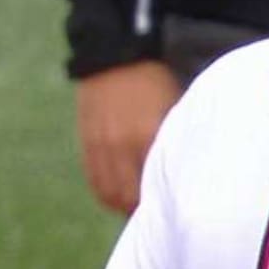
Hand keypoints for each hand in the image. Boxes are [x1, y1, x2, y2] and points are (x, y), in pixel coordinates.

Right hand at [76, 60, 182, 212]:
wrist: (116, 56)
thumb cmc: (155, 83)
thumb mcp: (172, 109)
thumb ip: (173, 142)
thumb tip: (181, 174)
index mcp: (148, 136)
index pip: (154, 186)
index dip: (164, 203)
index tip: (174, 209)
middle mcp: (120, 145)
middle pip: (129, 198)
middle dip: (142, 209)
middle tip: (157, 212)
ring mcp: (100, 145)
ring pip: (109, 194)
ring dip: (122, 205)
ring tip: (136, 207)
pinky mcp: (86, 142)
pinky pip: (94, 180)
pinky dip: (106, 193)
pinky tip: (118, 195)